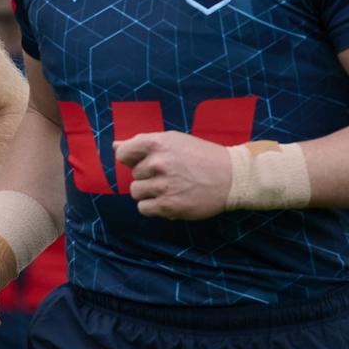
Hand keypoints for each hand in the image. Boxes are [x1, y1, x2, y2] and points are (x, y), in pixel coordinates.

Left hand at [114, 131, 230, 219]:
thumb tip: (115, 146)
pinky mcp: (169, 206)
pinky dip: (153, 206)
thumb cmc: (201, 156)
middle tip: (170, 175)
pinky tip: (168, 199)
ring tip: (170, 187)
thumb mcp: (173, 140)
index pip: (123, 153)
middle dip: (147, 176)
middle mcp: (158, 163)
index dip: (131, 158)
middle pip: (133, 174)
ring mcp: (163, 186)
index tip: (143, 161)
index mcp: (157, 144)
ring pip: (136, 192)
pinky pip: (144, 208)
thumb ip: (142, 143)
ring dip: (149, 192)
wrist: (233, 177)